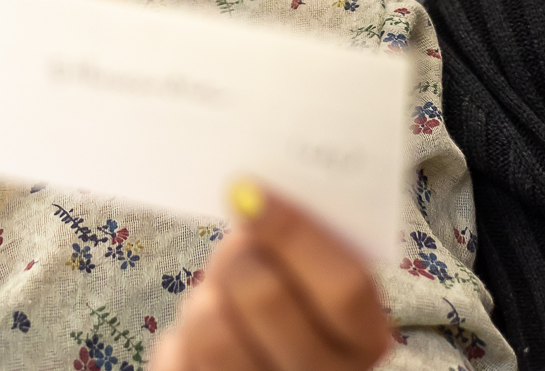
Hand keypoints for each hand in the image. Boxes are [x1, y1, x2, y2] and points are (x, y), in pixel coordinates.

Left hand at [149, 180, 394, 370]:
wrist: (258, 363)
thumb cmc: (287, 304)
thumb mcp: (308, 277)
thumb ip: (296, 242)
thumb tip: (250, 194)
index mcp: (363, 337)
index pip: (346, 286)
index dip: (295, 232)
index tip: (250, 190)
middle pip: (269, 298)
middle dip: (238, 255)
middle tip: (235, 244)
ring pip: (215, 332)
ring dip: (206, 300)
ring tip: (218, 297)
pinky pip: (181, 358)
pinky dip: (184, 335)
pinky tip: (204, 335)